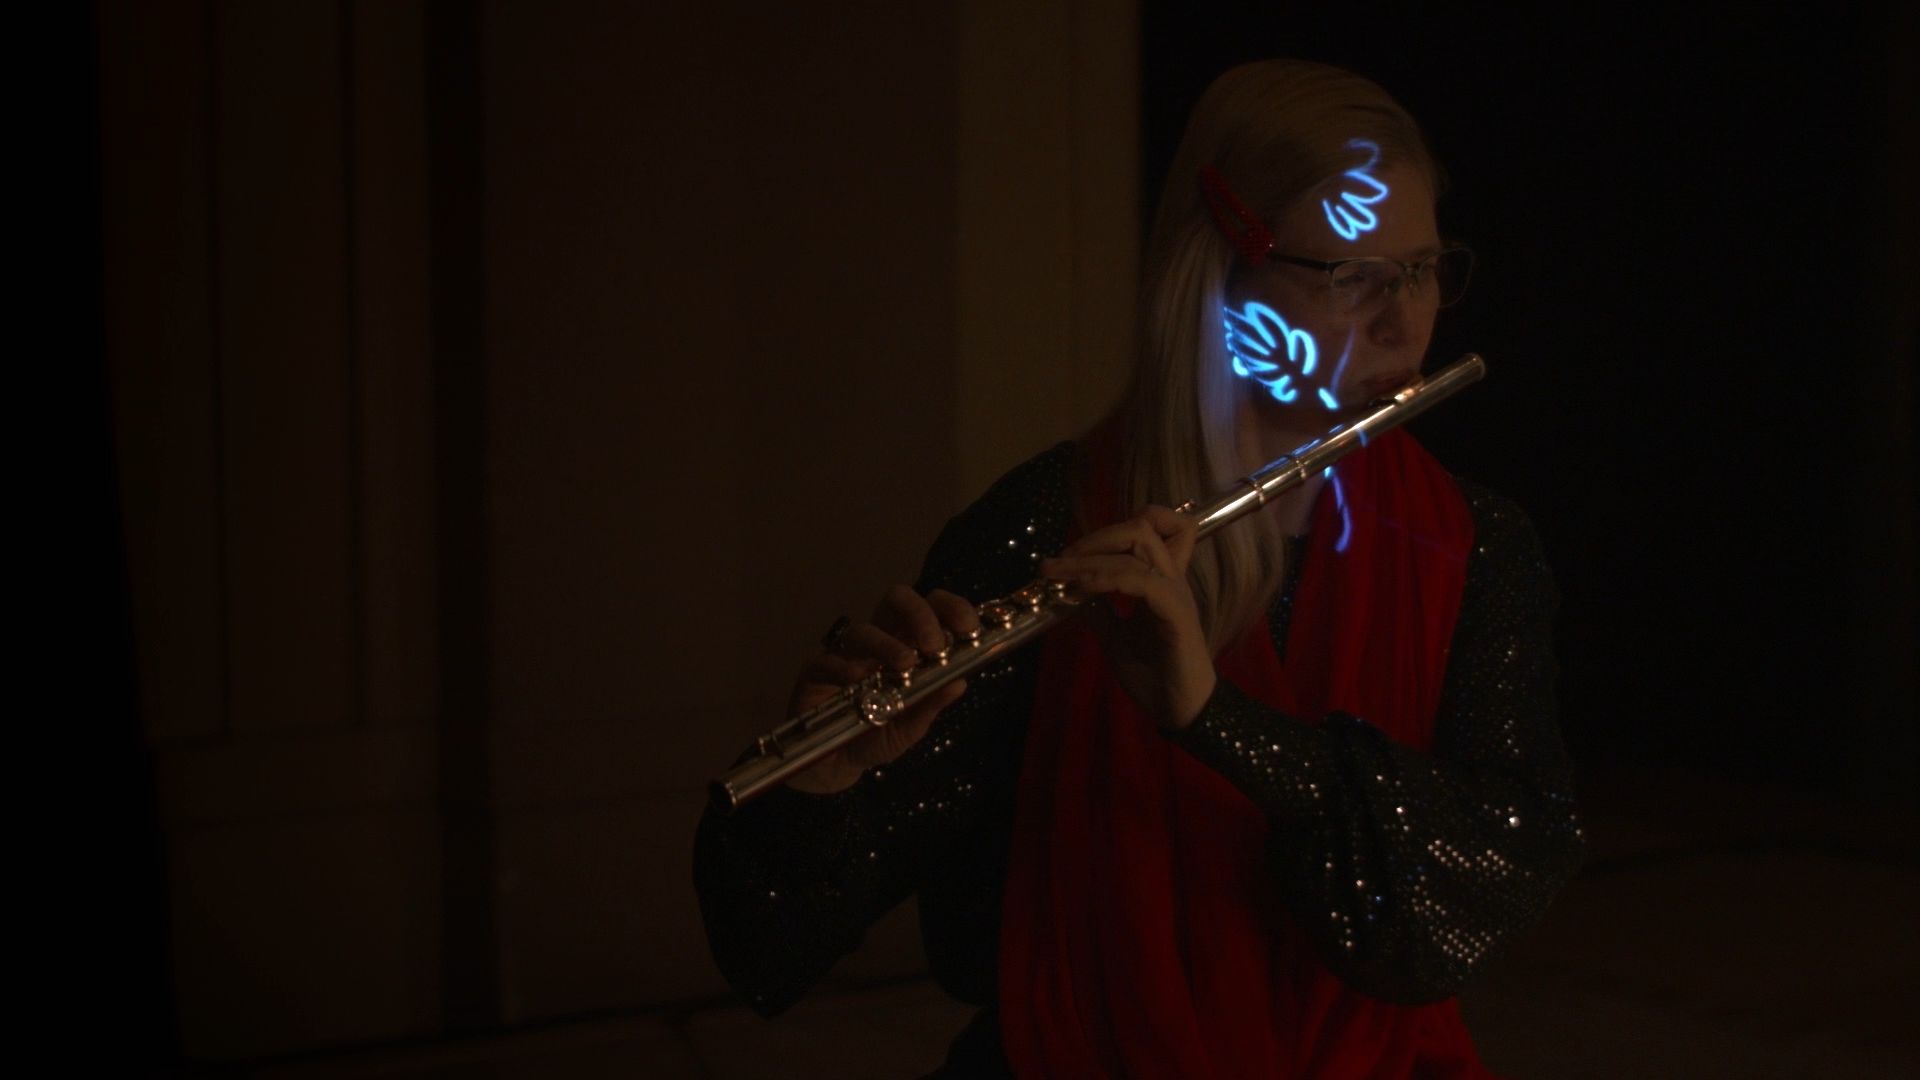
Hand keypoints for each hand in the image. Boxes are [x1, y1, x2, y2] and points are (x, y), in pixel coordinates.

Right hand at [783, 586, 979, 794]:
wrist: (838, 763)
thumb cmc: (878, 736)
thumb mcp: (912, 727)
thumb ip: (932, 704)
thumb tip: (960, 683)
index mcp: (909, 645)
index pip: (932, 609)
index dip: (952, 609)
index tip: (968, 628)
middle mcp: (879, 642)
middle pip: (896, 600)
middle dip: (919, 614)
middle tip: (933, 645)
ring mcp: (846, 654)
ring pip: (863, 630)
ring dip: (886, 644)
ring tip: (904, 665)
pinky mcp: (815, 671)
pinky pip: (826, 659)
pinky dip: (842, 667)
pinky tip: (856, 680)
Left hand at [1040, 505, 1215, 730]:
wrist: (1181, 711)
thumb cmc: (1155, 677)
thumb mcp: (1116, 639)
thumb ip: (1100, 614)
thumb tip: (1073, 596)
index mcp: (1159, 581)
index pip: (1152, 529)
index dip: (1111, 531)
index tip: (1071, 555)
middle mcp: (1170, 579)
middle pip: (1142, 526)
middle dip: (1095, 537)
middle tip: (1059, 561)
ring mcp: (1175, 592)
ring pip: (1140, 543)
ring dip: (1092, 555)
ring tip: (1060, 574)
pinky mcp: (1176, 612)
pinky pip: (1142, 580)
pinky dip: (1108, 578)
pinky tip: (1083, 590)